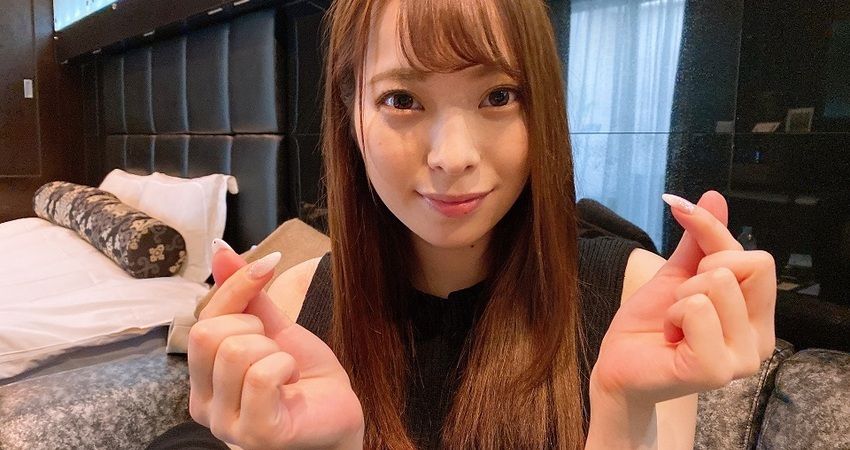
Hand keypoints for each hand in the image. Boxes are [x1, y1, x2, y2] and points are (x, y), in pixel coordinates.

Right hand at [188, 243, 363, 448]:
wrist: (340, 411)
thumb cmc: (305, 375)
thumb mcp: (273, 327)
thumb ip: (245, 294)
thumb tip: (220, 249)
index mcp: (201, 379)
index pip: (202, 319)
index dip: (237, 287)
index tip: (268, 268)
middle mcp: (202, 405)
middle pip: (208, 334)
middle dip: (254, 327)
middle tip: (277, 348)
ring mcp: (226, 424)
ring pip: (235, 352)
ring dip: (274, 350)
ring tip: (286, 368)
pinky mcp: (255, 434)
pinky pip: (261, 376)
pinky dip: (285, 366)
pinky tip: (292, 382)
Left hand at [591, 191, 775, 404]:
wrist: (619, 365)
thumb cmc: (650, 325)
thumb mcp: (676, 275)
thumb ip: (700, 239)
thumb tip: (713, 196)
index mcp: (757, 318)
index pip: (758, 257)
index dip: (713, 232)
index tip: (681, 215)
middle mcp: (760, 341)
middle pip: (746, 264)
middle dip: (698, 273)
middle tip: (680, 304)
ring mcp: (741, 359)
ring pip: (717, 284)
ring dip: (680, 298)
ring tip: (673, 325)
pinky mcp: (715, 370)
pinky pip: (697, 309)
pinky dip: (673, 315)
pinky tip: (670, 338)